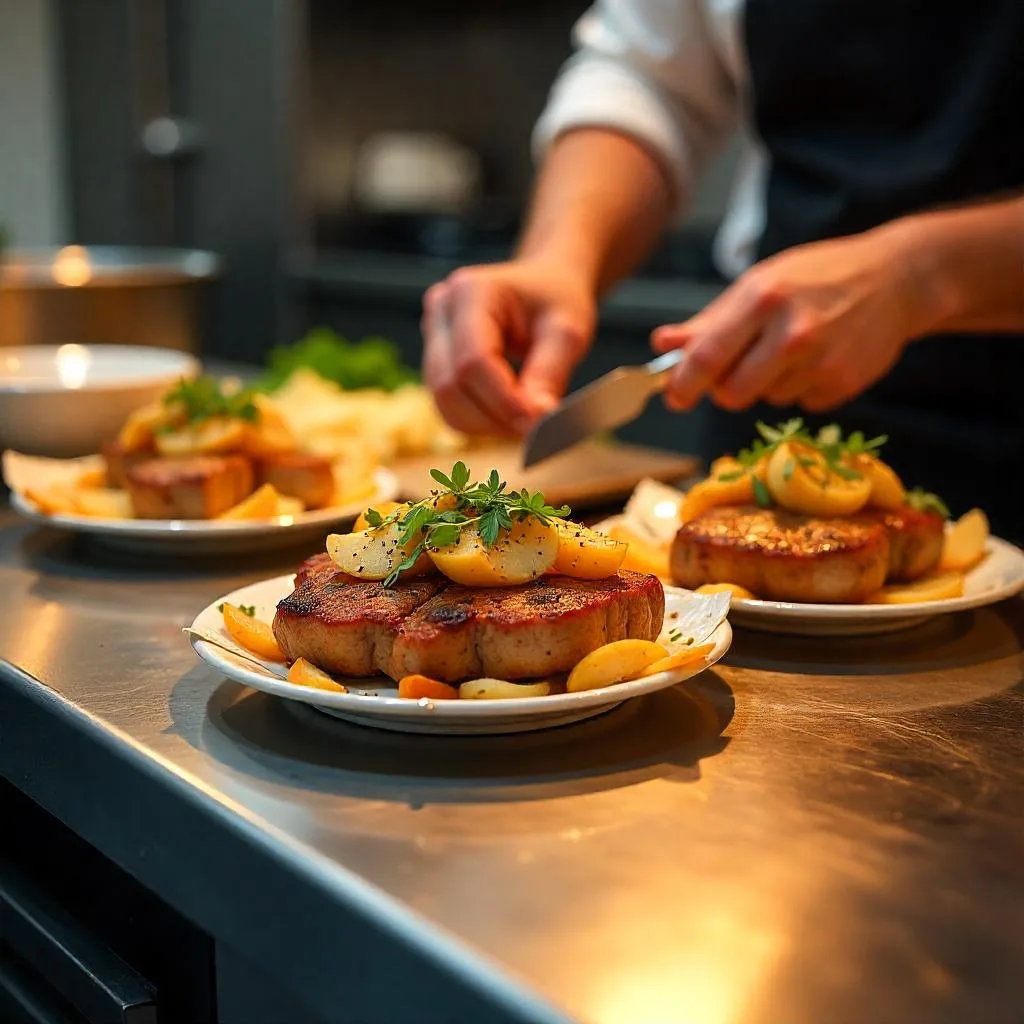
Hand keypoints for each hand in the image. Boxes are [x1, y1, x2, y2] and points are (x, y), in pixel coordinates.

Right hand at [422, 261, 595, 435]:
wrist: (545, 285)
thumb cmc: (556, 300)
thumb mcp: (566, 332)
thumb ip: (549, 375)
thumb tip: (536, 420)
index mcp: (472, 291)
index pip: (474, 360)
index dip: (503, 400)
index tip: (536, 424)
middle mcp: (442, 310)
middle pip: (452, 385)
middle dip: (494, 416)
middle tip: (535, 428)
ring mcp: (432, 335)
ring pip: (444, 401)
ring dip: (485, 424)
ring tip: (523, 421)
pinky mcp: (434, 359)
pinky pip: (447, 405)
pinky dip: (478, 421)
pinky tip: (508, 415)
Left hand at [651, 229, 926, 412]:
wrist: (897, 279)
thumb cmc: (817, 277)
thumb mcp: (759, 284)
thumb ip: (709, 321)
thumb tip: (663, 344)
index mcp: (763, 300)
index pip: (707, 357)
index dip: (682, 384)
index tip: (673, 396)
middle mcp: (793, 333)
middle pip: (732, 394)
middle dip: (724, 390)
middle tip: (735, 369)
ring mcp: (821, 362)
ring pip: (765, 399)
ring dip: (765, 384)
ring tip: (790, 348)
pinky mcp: (842, 385)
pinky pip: (798, 403)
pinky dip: (799, 387)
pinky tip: (818, 358)